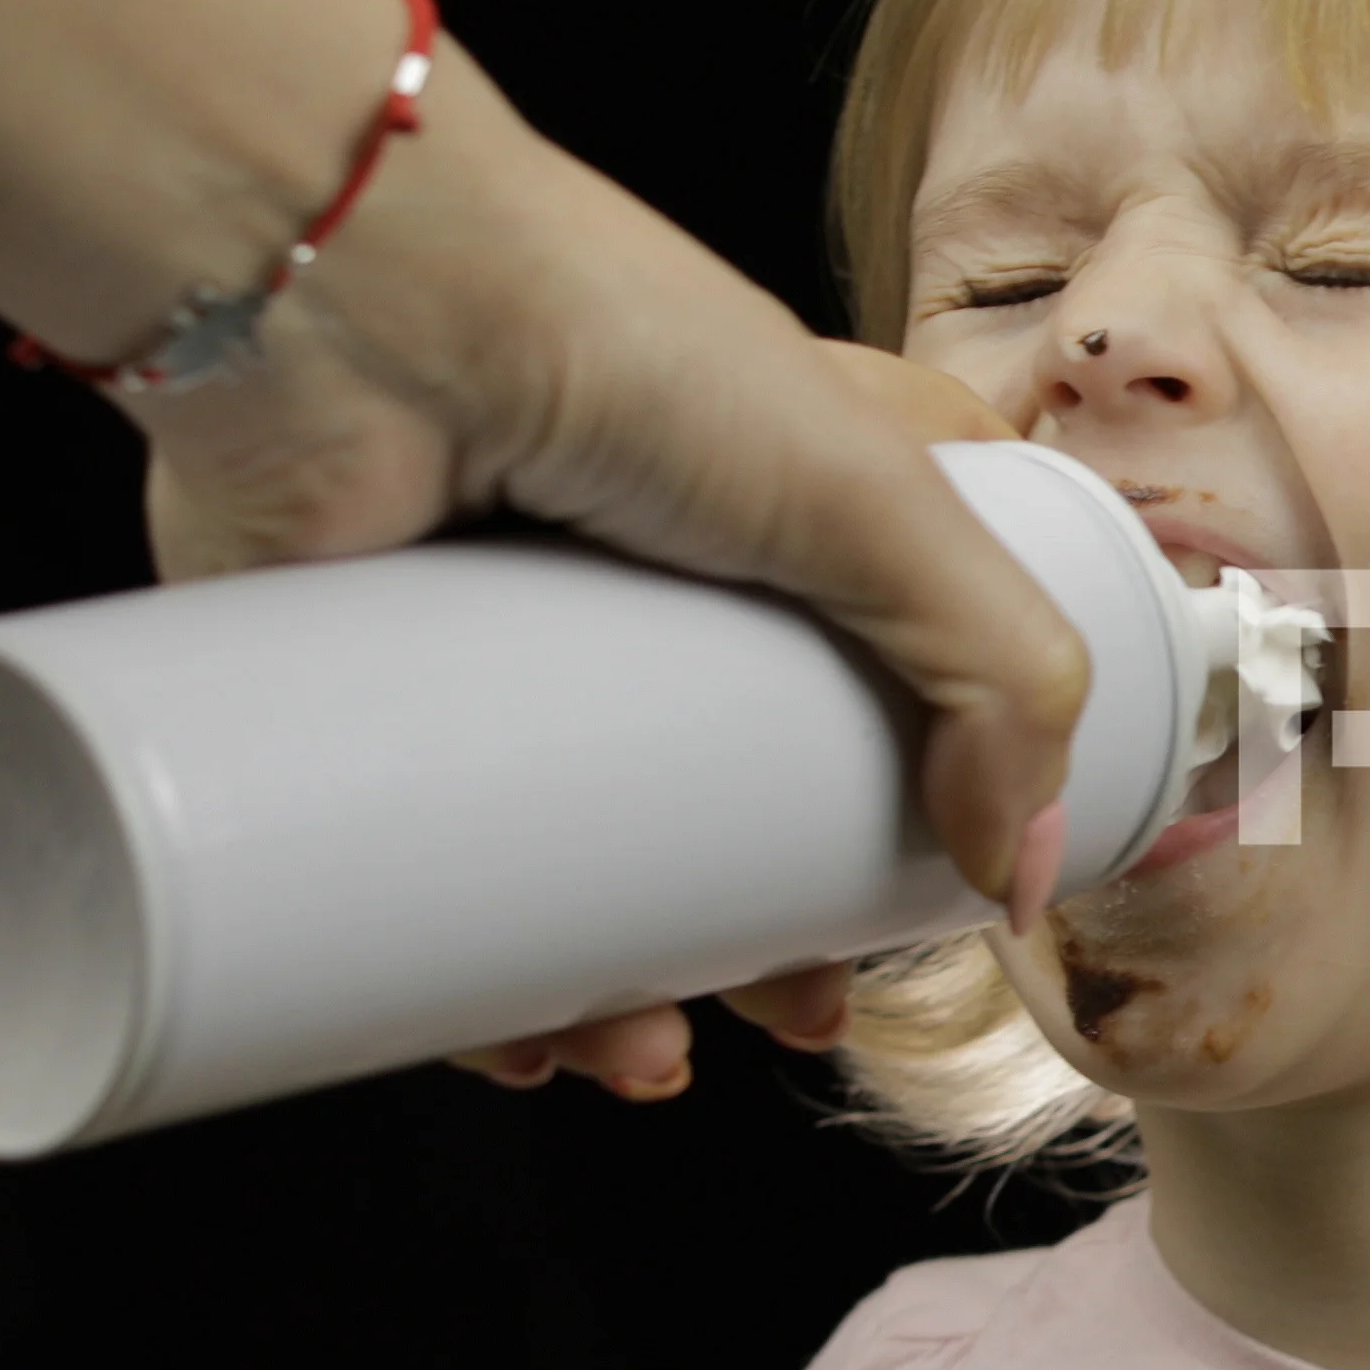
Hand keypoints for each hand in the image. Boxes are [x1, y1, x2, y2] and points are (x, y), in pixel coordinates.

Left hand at [418, 341, 1036, 1101]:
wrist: (355, 309)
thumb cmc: (630, 351)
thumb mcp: (885, 503)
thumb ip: (1004, 686)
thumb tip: (1014, 884)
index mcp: (805, 505)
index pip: (904, 670)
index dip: (932, 796)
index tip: (935, 900)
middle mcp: (667, 570)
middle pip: (747, 794)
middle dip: (774, 937)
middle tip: (790, 1013)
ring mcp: (517, 637)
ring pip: (588, 856)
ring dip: (625, 992)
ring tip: (635, 1059)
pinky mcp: (380, 693)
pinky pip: (438, 870)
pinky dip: (475, 978)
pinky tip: (509, 1039)